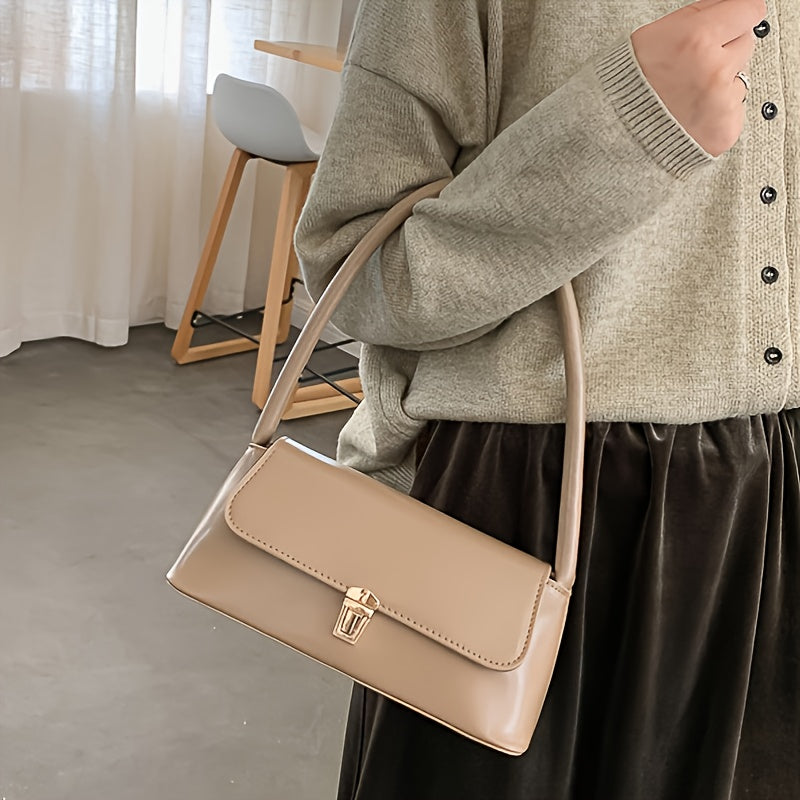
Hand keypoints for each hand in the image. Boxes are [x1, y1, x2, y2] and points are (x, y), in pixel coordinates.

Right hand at [631, 0, 765, 156]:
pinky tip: (691, 115)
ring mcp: (722, 104)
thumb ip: (696, 17)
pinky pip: (733, 111)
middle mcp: (713, 71)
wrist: (615, 136)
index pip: (748, 10)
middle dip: (725, 50)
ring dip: (720, 83)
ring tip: (687, 95)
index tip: (731, 22)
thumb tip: (724, 6)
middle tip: (694, 66)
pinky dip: (717, 113)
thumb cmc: (626, 88)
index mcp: (696, 39)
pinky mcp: (726, 130)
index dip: (736, 16)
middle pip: (745, 43)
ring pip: (740, 79)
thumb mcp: (653, 36)